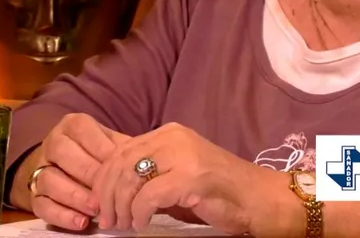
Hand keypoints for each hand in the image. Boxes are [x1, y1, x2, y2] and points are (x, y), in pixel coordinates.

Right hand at [14, 113, 129, 230]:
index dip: (103, 149)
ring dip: (75, 196)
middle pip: (63, 153)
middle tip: (111, 191)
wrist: (63, 169)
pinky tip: (82, 222)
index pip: (83, 131)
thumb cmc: (96, 155)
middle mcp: (52, 144)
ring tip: (97, 209)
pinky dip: (62, 215)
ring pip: (50, 180)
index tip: (123, 167)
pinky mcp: (34, 197)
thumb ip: (122, 148)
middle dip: (89, 174)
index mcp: (71, 126)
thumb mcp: (109, 144)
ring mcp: (39, 170)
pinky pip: (42, 206)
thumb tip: (144, 159)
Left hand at [90, 122, 300, 235]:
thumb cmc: (220, 192)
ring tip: (122, 225)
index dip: (103, 179)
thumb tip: (111, 189)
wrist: (260, 199)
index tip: (99, 204)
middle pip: (119, 163)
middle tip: (106, 219)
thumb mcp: (179, 173)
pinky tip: (142, 224)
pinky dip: (139, 214)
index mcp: (169, 133)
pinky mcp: (190, 178)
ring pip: (130, 178)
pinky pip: (148, 196)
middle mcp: (174, 137)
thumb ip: (151, 172)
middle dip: (107, 195)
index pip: (120, 150)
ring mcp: (183, 155)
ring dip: (120, 207)